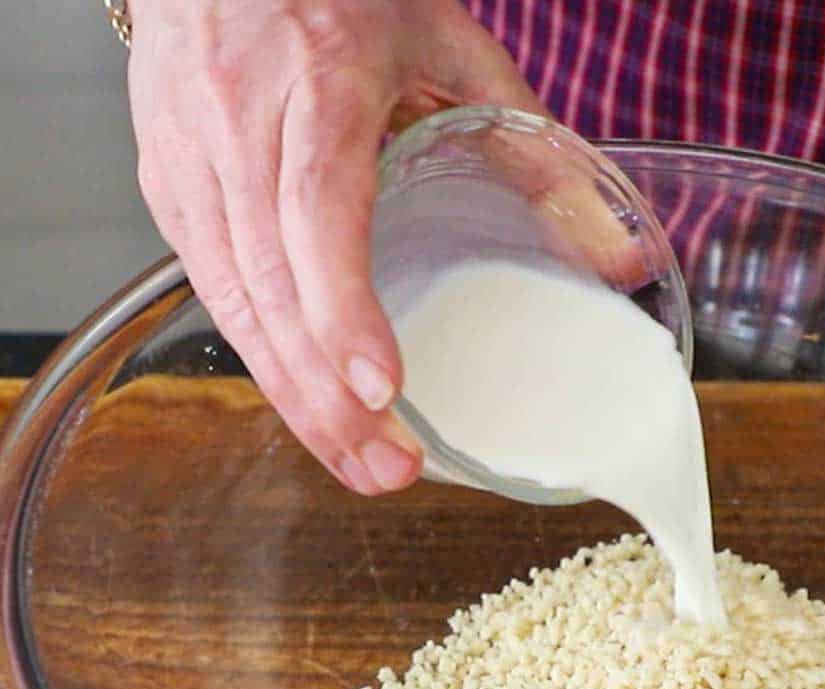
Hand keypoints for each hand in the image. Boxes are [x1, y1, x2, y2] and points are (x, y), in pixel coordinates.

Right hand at [127, 0, 548, 493]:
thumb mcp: (450, 43)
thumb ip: (534, 148)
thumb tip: (615, 258)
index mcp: (317, 80)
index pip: (315, 210)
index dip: (342, 306)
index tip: (382, 387)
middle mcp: (237, 125)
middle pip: (269, 285)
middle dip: (327, 396)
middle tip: (390, 470)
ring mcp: (189, 161)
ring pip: (234, 305)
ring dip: (296, 400)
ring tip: (361, 466)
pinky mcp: (169, 188)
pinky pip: (215, 293)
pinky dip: (267, 361)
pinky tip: (312, 411)